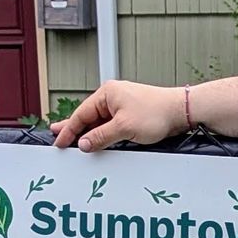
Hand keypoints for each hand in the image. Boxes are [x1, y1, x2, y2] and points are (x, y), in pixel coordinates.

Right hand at [49, 81, 186, 150]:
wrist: (181, 111)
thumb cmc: (156, 113)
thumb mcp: (124, 128)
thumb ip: (101, 136)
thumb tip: (84, 144)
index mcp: (107, 93)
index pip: (81, 114)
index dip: (69, 130)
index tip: (59, 142)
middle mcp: (113, 96)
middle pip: (87, 116)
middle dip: (73, 128)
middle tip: (57, 136)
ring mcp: (122, 104)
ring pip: (99, 121)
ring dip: (88, 132)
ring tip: (72, 140)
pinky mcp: (130, 113)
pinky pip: (110, 124)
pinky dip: (101, 132)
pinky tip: (95, 139)